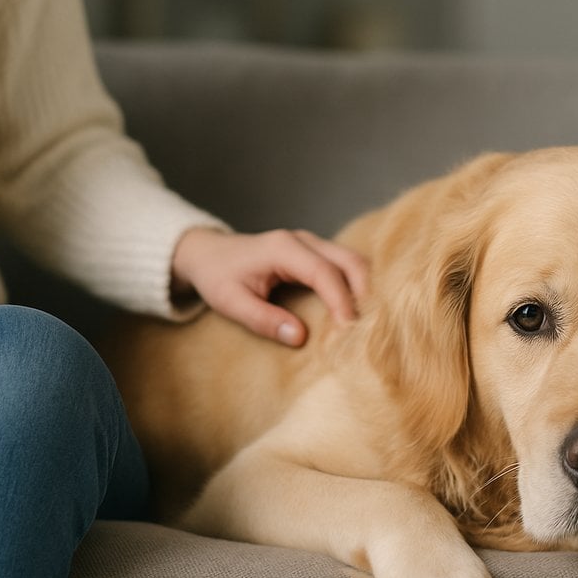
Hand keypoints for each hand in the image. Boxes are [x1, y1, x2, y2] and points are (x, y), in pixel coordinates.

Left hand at [171, 227, 368, 345]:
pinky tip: (360, 311)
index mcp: (283, 248)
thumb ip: (263, 319)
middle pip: (350, 260)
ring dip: (366, 289)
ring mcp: (313, 243)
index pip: (324, 273)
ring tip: (369, 322)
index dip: (341, 302)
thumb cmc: (216, 276)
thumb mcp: (230, 302)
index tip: (349, 331)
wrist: (207, 252)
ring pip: (354, 260)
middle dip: (366, 293)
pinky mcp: (316, 252)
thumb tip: (300, 337)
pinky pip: (346, 265)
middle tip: (370, 329)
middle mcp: (303, 240)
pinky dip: (358, 286)